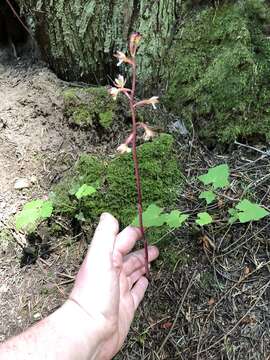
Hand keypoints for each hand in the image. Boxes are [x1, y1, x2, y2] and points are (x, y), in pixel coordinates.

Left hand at [68, 213, 158, 358]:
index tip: (144, 227)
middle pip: (129, 257)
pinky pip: (137, 292)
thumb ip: (105, 235)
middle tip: (153, 245)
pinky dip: (142, 284)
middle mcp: (113, 273)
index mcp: (107, 260)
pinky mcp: (126, 306)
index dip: (132, 233)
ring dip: (143, 264)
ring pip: (134, 273)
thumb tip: (108, 214)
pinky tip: (146, 280)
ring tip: (153, 258)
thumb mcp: (99, 256)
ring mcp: (120, 290)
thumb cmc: (95, 293)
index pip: (121, 242)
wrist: (91, 330)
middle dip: (141, 250)